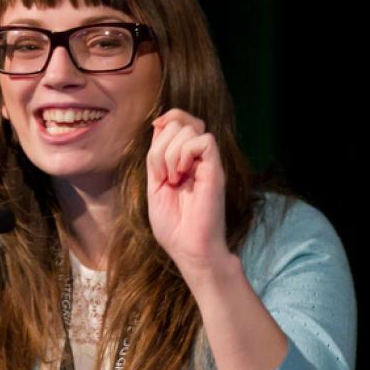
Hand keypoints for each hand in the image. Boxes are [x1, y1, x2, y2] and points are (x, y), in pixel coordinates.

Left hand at [146, 108, 229, 279]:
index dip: (165, 120)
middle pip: (179, 122)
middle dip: (160, 144)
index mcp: (182, 159)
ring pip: (189, 129)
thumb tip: (159, 124)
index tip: (155, 136)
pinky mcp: (216, 170)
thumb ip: (156, 156)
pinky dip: (185, 154)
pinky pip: (204, 141)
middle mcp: (196, 158)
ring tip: (172, 179)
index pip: (178, 121)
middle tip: (162, 174)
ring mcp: (207, 163)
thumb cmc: (173, 225)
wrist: (189, 249)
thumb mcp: (154, 185)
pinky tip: (181, 175)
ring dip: (169, 153)